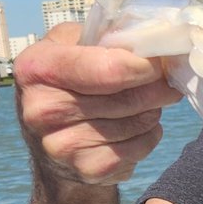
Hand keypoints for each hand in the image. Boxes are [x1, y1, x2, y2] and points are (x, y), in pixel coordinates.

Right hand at [15, 22, 181, 185]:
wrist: (51, 137)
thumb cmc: (70, 77)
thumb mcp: (73, 43)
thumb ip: (106, 34)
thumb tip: (156, 36)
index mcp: (35, 67)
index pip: (107, 69)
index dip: (144, 66)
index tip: (160, 63)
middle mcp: (41, 109)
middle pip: (128, 98)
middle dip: (157, 88)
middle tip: (167, 82)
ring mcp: (61, 145)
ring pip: (138, 122)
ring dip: (153, 110)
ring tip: (147, 102)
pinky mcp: (85, 169)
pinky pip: (139, 148)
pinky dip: (149, 135)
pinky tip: (138, 126)